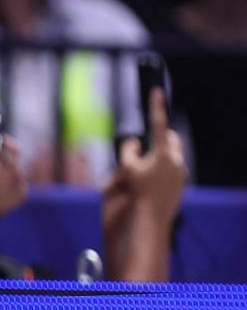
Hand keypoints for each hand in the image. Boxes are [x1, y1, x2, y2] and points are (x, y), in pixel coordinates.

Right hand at [107, 88, 187, 213]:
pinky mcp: (181, 182)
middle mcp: (176, 159)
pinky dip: (162, 169)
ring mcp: (181, 171)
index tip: (157, 92)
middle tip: (143, 148)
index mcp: (164, 152)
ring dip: (160, 155)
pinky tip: (150, 182)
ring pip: (172, 154)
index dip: (156, 107)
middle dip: (160, 138)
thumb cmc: (138, 192)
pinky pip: (172, 168)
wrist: (152, 216)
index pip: (159, 124)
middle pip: (170, 139)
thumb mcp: (127, 169)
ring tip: (145, 169)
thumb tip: (133, 142)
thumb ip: (128, 151)